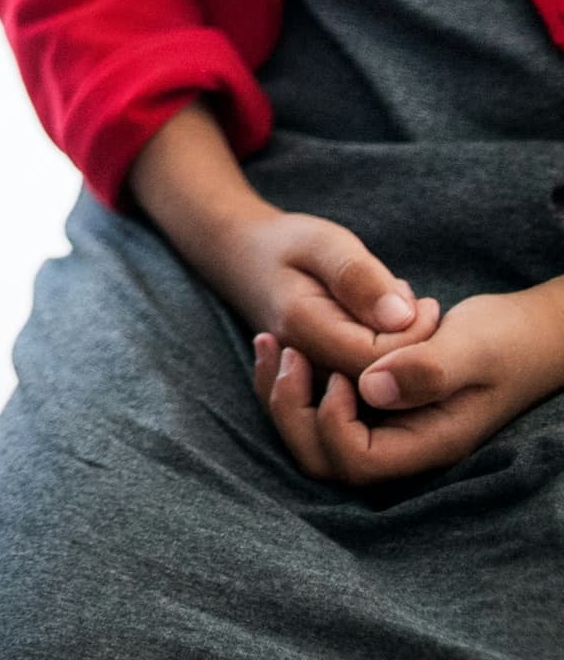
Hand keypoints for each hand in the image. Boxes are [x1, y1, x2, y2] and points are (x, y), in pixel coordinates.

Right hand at [209, 208, 435, 374]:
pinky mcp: (323, 380)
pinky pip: (371, 382)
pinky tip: (386, 322)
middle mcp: (304, 365)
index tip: (426, 302)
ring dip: (404, 349)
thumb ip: (359, 277)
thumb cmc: (287, 245)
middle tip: (421, 304)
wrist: (242, 258)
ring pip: (381, 385)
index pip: (382, 360)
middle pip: (384, 381)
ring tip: (399, 307)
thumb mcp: (322, 242)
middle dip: (415, 345)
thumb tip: (402, 318)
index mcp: (303, 329)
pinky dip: (391, 353)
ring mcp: (312, 377)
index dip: (418, 338)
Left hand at [256, 285, 563, 485]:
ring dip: (281, 392)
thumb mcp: (473, 347)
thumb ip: (429, 370)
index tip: (340, 372)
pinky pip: (315, 407)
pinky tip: (280, 337)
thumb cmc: (508, 339)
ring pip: (309, 435)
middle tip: (287, 351)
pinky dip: (291, 377)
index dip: (333, 422)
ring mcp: (385, 426)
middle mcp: (401, 444)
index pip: (358, 463)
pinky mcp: (372, 404)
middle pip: (322, 460)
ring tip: (271, 340)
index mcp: (428, 443)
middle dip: (290, 409)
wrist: (525, 333)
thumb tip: (370, 389)